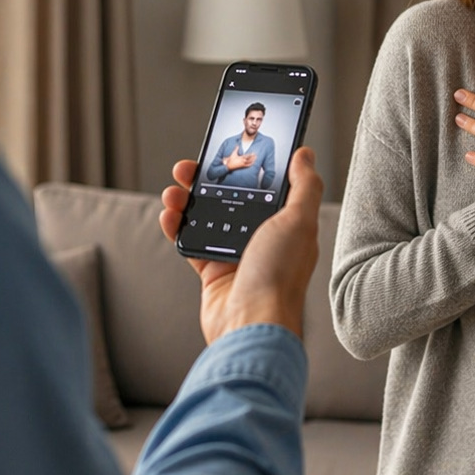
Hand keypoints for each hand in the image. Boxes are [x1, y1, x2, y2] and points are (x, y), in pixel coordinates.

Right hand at [160, 147, 322, 341]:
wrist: (251, 324)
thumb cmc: (279, 275)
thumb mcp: (299, 221)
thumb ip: (304, 186)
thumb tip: (305, 153)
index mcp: (285, 225)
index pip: (263, 185)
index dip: (244, 166)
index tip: (226, 149)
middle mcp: (261, 239)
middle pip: (229, 198)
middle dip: (206, 180)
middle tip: (188, 167)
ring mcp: (235, 255)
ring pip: (205, 217)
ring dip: (185, 200)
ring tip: (173, 191)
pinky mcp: (212, 272)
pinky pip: (190, 242)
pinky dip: (176, 226)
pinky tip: (168, 214)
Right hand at [224, 147, 255, 170]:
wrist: (229, 165)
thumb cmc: (231, 160)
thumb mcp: (233, 154)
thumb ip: (236, 149)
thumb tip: (237, 145)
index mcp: (241, 158)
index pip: (247, 156)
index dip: (250, 154)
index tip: (253, 153)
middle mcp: (242, 161)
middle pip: (249, 159)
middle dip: (253, 157)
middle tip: (256, 155)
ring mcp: (243, 164)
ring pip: (249, 162)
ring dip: (253, 160)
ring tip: (256, 158)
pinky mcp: (242, 166)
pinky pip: (247, 166)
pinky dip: (250, 164)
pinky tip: (253, 163)